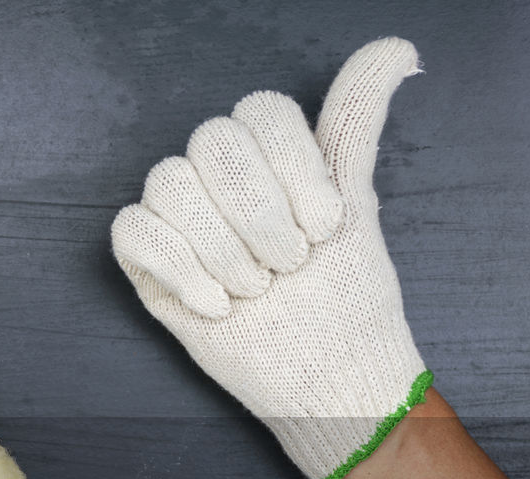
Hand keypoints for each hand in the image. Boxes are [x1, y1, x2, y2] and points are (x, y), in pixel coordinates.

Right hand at [112, 37, 429, 478]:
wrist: (323, 376)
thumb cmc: (343, 298)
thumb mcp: (357, 206)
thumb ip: (356, 122)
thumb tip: (396, 51)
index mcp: (270, 157)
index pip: (261, 113)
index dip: (293, 169)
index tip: (323, 226)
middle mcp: (220, 180)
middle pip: (211, 141)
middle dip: (258, 213)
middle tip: (288, 265)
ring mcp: (181, 219)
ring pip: (168, 182)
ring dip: (221, 248)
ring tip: (255, 291)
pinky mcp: (149, 262)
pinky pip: (133, 230)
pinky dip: (179, 268)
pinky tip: (217, 306)